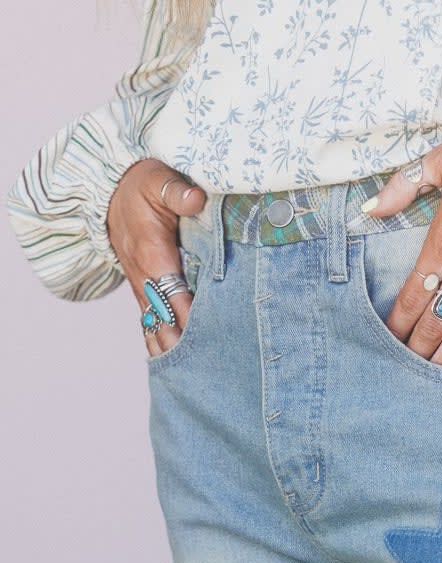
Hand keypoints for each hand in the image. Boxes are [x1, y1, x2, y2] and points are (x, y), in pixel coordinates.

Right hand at [107, 158, 206, 356]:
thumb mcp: (158, 180)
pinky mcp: (143, 291)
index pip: (176, 295)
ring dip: (171, 353)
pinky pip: (150, 323)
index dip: (193, 318)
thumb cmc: (142, 185)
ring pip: (155, 328)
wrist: (109, 192)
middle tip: (209, 373)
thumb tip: (195, 200)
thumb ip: (177, 192)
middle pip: (166, 321)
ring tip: (193, 382)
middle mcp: (145, 278)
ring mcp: (142, 288)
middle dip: (185, 347)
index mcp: (153, 255)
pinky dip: (159, 345)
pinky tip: (173, 370)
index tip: (212, 340)